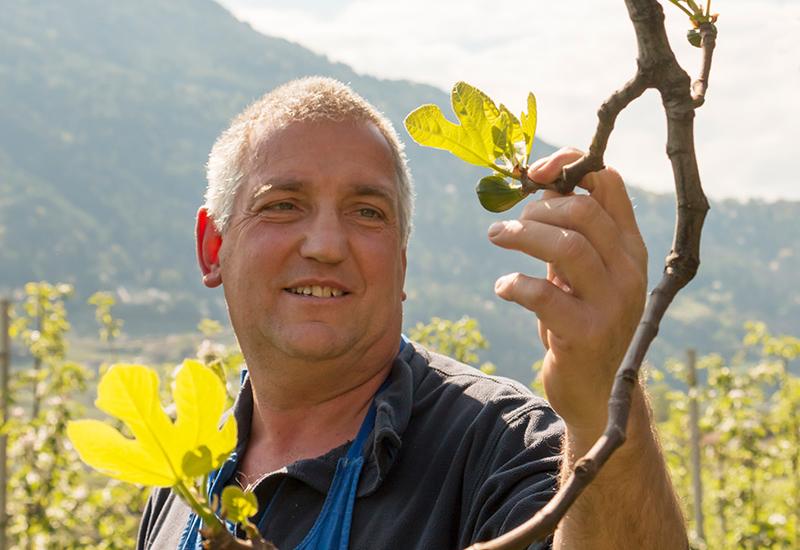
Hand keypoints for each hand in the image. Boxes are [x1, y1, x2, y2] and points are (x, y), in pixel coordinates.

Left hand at [488, 148, 647, 441]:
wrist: (597, 392)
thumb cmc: (580, 322)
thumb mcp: (581, 274)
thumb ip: (569, 234)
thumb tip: (535, 188)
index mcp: (629, 247)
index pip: (609, 184)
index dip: (570, 166)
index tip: (533, 172)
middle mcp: (628, 270)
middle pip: (583, 212)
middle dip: (537, 208)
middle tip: (508, 224)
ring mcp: (612, 303)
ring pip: (568, 246)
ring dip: (522, 235)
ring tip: (496, 237)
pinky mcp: (587, 334)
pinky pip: (545, 295)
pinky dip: (516, 283)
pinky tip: (503, 286)